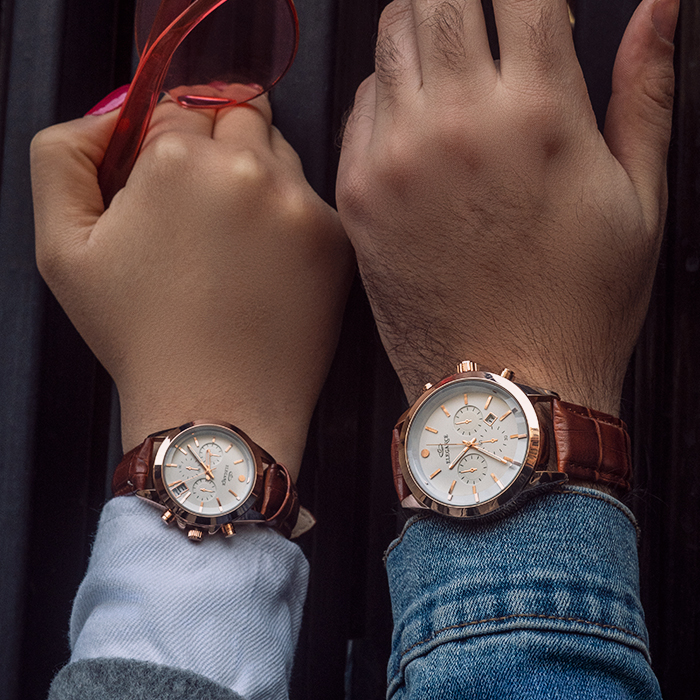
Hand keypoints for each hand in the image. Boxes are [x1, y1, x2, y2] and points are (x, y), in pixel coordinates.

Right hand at [32, 96, 354, 476]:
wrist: (217, 407)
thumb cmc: (139, 335)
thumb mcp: (62, 246)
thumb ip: (65, 156)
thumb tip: (114, 114)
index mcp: (178, 161)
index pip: (176, 110)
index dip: (162, 152)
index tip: (162, 197)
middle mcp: (249, 169)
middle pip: (235, 117)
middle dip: (214, 149)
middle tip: (197, 216)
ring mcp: (301, 204)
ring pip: (276, 154)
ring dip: (253, 180)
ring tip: (230, 250)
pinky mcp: (334, 240)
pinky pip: (307, 201)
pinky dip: (286, 219)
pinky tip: (264, 269)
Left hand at [337, 0, 677, 414]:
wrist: (505, 387)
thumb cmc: (577, 308)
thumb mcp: (640, 201)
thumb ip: (646, 90)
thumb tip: (659, 7)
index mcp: (538, 115)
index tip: (533, 5)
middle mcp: (455, 124)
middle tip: (486, 21)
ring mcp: (395, 158)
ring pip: (392, 34)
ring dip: (425, 27)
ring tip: (454, 61)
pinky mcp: (357, 194)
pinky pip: (361, 104)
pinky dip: (389, 89)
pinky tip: (417, 117)